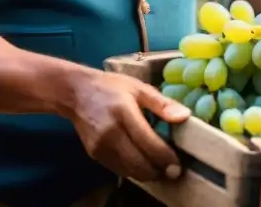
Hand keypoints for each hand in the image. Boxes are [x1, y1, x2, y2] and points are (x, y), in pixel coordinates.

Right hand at [68, 70, 190, 181]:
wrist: (76, 92)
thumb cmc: (111, 87)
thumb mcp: (139, 88)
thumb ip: (163, 104)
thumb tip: (185, 116)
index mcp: (124, 112)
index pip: (148, 143)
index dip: (166, 158)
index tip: (178, 165)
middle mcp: (110, 132)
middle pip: (139, 164)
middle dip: (158, 171)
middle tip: (172, 170)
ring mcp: (100, 146)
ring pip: (129, 171)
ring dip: (147, 174)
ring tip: (159, 167)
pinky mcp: (94, 155)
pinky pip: (119, 169)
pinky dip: (133, 170)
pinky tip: (142, 162)